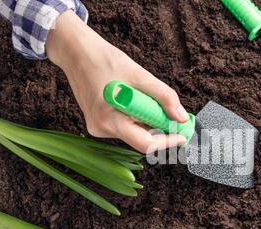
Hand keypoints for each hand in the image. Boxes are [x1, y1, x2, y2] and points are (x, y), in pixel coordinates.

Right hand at [46, 11, 187, 152]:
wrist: (77, 53)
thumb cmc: (105, 61)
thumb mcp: (140, 76)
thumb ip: (164, 97)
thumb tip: (181, 116)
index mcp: (110, 120)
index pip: (145, 144)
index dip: (167, 141)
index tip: (183, 135)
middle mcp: (102, 129)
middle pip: (141, 139)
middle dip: (160, 129)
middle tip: (175, 116)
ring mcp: (98, 128)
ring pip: (134, 133)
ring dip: (148, 121)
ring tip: (147, 99)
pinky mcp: (98, 124)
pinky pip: (125, 127)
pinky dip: (136, 118)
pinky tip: (135, 102)